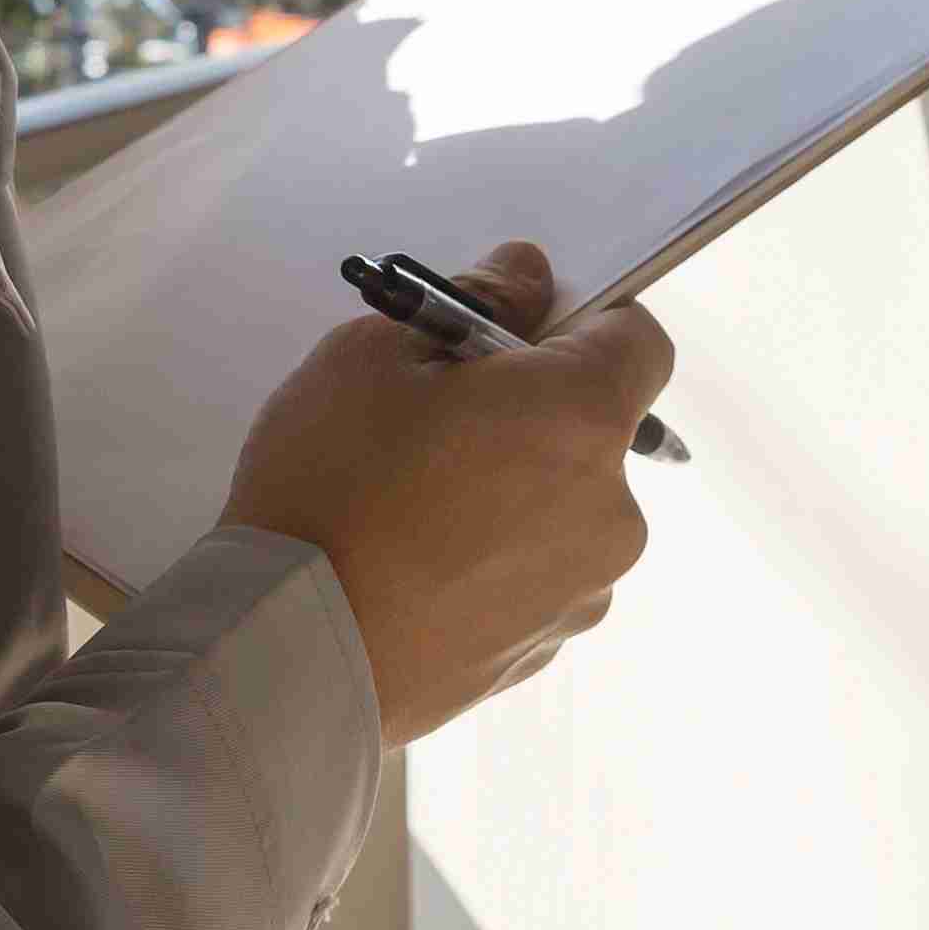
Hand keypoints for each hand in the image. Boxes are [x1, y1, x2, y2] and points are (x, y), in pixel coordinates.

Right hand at [212, 239, 676, 744]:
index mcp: (582, 420)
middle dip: (531, 414)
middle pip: (595, 433)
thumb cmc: (328, 487)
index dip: (584, 325)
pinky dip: (493, 560)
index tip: (512, 335)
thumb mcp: (374, 354)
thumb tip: (527, 277)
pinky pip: (533, 577)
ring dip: (513, 492)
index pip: (639, 343)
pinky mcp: (543, 652)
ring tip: (411, 509)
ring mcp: (583, 592)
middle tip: (431, 422)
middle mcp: (610, 510)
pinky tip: (414, 568)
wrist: (289, 650)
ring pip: (563, 509)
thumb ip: (472, 302)